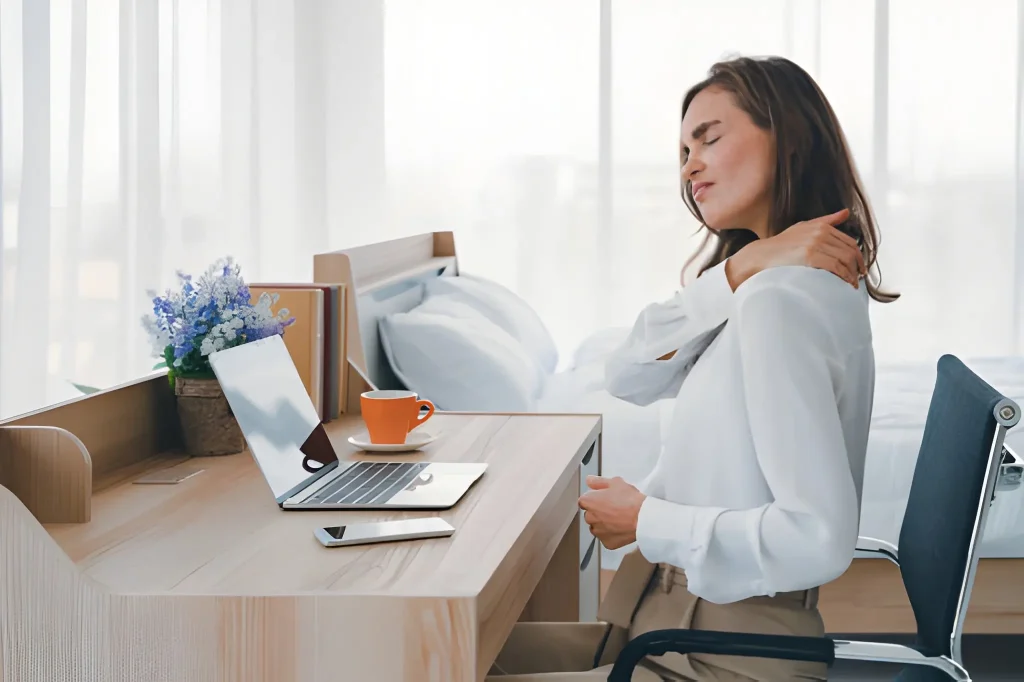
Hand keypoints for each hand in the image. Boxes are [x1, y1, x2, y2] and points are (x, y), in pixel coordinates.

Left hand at [578, 475, 645, 549]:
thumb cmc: (629, 500)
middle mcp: (589, 517)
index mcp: (588, 501)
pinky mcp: (606, 543)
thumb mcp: (615, 482)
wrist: (643, 518)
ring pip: (597, 527)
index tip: (605, 499)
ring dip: (603, 524)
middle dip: (598, 512)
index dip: (595, 499)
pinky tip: (621, 528)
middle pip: (590, 514)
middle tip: (614, 508)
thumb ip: (598, 481)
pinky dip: (611, 534)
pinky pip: (606, 537)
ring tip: (619, 519)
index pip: (584, 501)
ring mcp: (597, 532)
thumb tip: (589, 480)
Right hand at [725, 208, 865, 289]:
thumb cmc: (781, 245)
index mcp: (821, 226)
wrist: (761, 255)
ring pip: (845, 260)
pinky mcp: (810, 256)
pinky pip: (835, 267)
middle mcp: (820, 233)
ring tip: (851, 285)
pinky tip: (844, 284)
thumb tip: (846, 213)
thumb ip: (826, 221)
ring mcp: (815, 243)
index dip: (858, 257)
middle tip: (857, 279)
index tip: (859, 269)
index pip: (849, 242)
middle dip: (857, 267)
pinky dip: (843, 277)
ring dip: (851, 274)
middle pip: (850, 252)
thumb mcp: (803, 227)